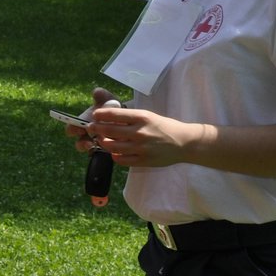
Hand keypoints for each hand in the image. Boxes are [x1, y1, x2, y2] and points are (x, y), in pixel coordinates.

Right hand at [65, 88, 122, 153]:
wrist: (127, 117)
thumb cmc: (112, 107)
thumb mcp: (108, 100)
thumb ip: (102, 96)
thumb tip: (96, 91)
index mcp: (82, 123)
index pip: (71, 129)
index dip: (73, 129)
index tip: (79, 128)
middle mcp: (86, 135)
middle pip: (78, 143)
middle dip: (82, 142)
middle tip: (89, 140)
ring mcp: (96, 143)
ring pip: (89, 150)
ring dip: (93, 148)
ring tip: (97, 145)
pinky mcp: (105, 150)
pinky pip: (101, 154)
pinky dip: (104, 151)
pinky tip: (110, 148)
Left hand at [86, 102, 202, 167]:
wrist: (183, 143)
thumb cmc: (164, 127)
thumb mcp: (149, 116)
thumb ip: (131, 118)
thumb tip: (109, 117)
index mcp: (142, 117)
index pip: (114, 114)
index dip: (101, 115)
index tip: (95, 115)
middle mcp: (140, 132)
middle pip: (109, 131)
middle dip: (96, 129)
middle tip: (92, 128)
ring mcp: (140, 148)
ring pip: (112, 146)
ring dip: (103, 143)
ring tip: (102, 140)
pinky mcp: (143, 161)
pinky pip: (121, 160)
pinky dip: (114, 155)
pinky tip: (114, 152)